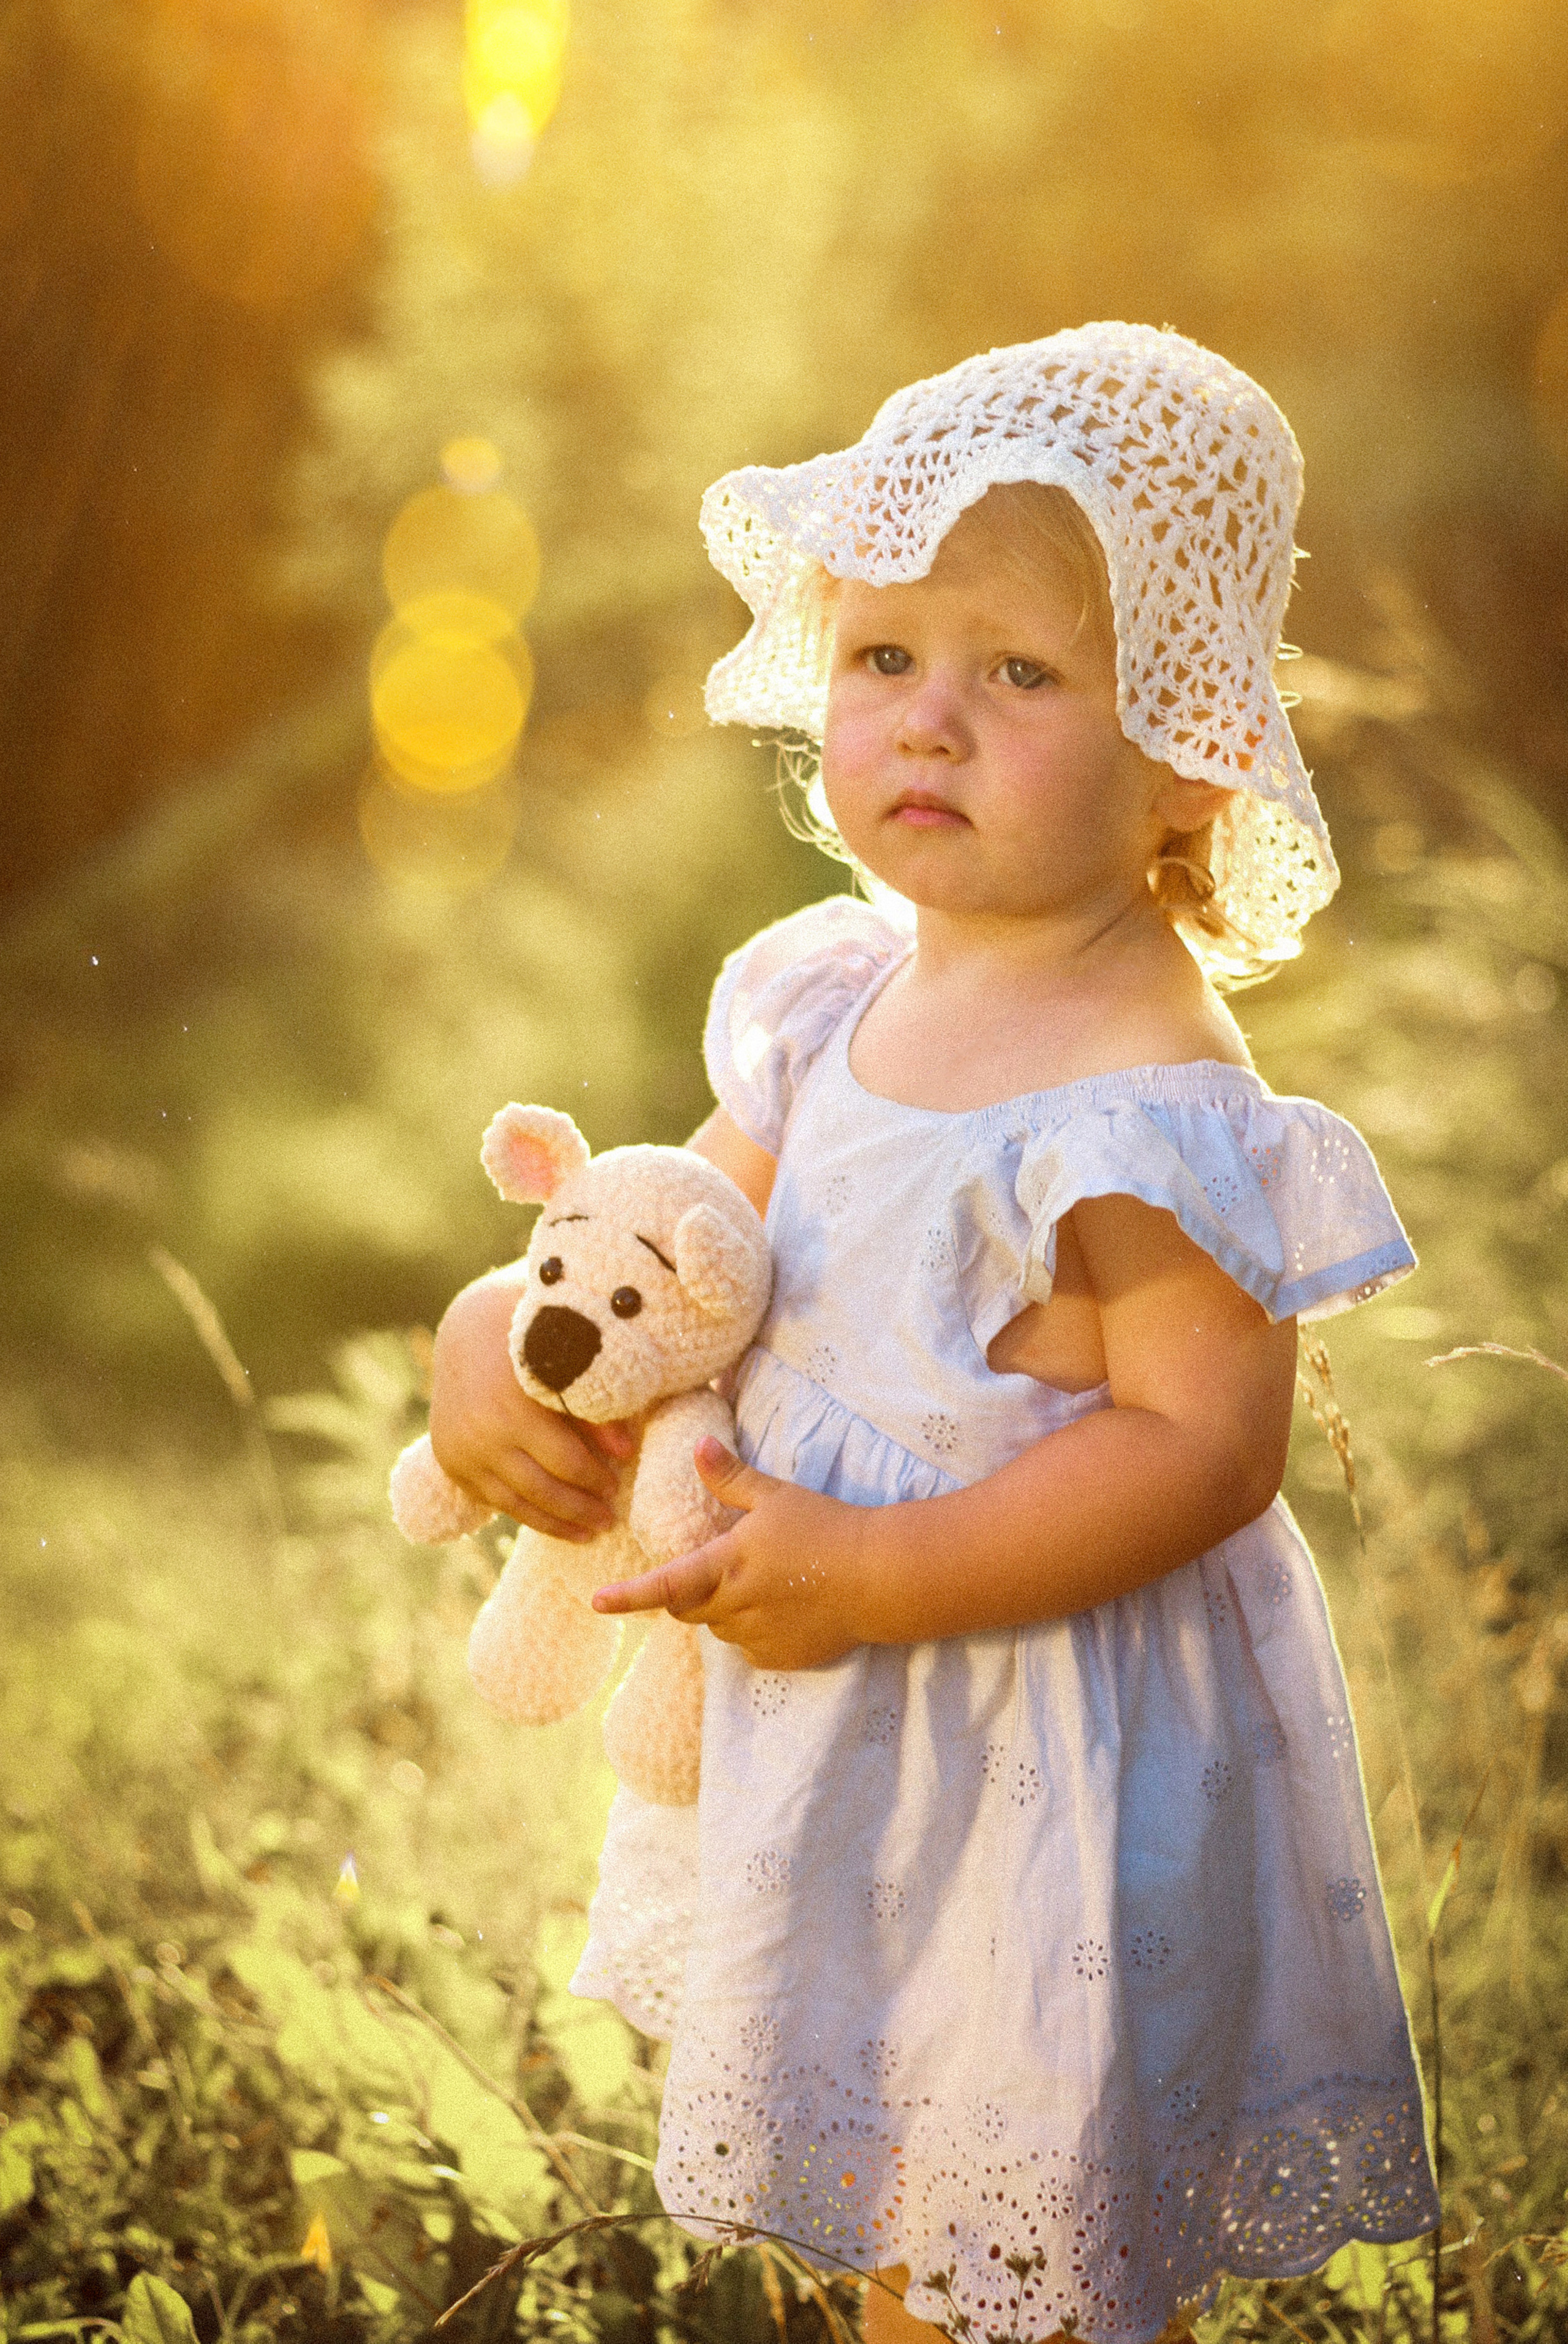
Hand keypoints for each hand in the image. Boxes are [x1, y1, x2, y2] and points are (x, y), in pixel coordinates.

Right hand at [428, 1268, 634, 1540]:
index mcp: (514, 1408)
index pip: (566, 1461)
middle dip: (579, 1510)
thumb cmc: (530, 1346)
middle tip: (608, 1521)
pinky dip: (523, 1512)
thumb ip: (594, 1411)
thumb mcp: (565, 1369)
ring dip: (554, 1524)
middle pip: (542, 1489)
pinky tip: (551, 1521)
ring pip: (514, 1503)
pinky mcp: (450, 1462)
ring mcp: (462, 1452)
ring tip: (586, 1534)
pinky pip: (492, 1499)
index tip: (616, 1487)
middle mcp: (483, 1435)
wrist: (466, 1334)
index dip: (595, 1479)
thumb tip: (625, 1454)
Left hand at [592, 1437, 869, 1669]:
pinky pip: (747, 1646)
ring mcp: (756, 1636)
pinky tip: (784, 1607)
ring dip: (722, 1608)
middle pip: (686, 1608)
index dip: (628, 1596)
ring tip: (765, 1581)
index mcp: (729, 1563)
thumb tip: (697, 1446)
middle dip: (689, 1590)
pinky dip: (751, 1629)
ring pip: (716, 1627)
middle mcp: (735, 1605)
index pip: (667, 1585)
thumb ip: (731, 1476)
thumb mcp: (776, 1495)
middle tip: (721, 1563)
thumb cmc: (827, 1528)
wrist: (879, 1577)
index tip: (596, 1602)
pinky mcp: (778, 1658)